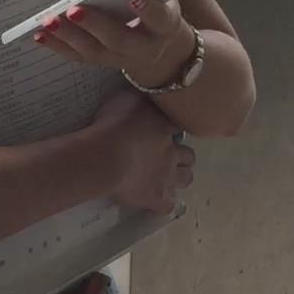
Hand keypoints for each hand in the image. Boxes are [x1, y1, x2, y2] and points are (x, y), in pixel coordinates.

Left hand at [36, 0, 196, 90]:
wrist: (159, 49)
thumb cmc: (157, 11)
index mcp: (165, 26)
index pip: (159, 19)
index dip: (148, 10)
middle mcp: (144, 47)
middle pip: (119, 39)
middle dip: (95, 25)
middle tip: (73, 10)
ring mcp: (121, 59)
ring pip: (94, 51)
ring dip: (69, 36)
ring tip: (49, 22)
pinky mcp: (102, 62)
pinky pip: (78, 56)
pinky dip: (58, 45)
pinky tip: (40, 34)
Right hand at [90, 89, 194, 214]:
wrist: (104, 157)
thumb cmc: (112, 125)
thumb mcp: (127, 98)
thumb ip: (140, 95)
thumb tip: (147, 88)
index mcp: (166, 127)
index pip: (179, 126)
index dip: (172, 128)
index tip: (163, 129)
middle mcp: (172, 153)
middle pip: (190, 156)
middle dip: (182, 155)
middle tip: (167, 155)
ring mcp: (167, 177)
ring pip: (187, 178)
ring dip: (180, 176)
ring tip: (167, 176)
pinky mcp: (156, 198)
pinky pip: (168, 205)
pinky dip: (165, 202)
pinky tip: (157, 199)